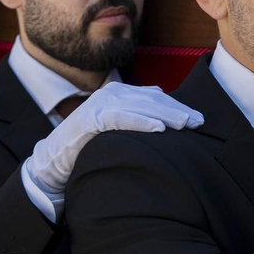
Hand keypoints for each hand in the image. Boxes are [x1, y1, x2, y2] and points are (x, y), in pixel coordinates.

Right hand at [24, 83, 202, 204]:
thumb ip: (135, 118)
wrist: (54, 161)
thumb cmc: (89, 146)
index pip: (156, 97)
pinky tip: (158, 128)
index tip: (199, 119)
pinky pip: (120, 117)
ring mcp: (100, 103)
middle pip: (152, 100)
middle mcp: (112, 93)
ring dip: (165, 114)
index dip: (178, 107)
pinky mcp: (91, 117)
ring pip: (140, 106)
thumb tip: (162, 111)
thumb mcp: (116, 129)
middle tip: (199, 122)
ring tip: (185, 124)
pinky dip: (140, 121)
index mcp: (120, 93)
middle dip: (178, 110)